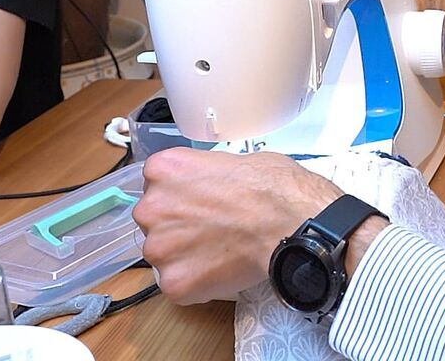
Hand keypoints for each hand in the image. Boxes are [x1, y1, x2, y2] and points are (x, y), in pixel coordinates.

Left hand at [134, 148, 365, 304]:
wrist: (293, 223)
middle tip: (215, 228)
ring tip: (223, 252)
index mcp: (164, 170)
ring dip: (187, 255)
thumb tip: (212, 188)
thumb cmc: (275, 188)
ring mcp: (159, 248)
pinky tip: (224, 270)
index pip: (159, 184)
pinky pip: (179, 284)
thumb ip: (207, 175)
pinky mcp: (174, 282)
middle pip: (156, 220)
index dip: (183, 194)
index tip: (202, 202)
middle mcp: (151, 207)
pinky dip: (199, 282)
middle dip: (180, 225)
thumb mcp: (236, 159)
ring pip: (166, 255)